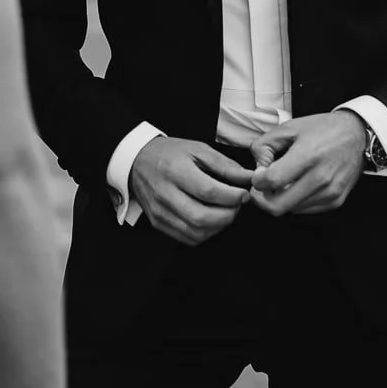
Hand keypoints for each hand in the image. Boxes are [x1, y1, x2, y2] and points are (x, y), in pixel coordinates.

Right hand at [128, 135, 252, 245]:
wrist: (137, 161)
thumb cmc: (170, 153)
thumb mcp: (198, 149)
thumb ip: (225, 165)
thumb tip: (248, 178)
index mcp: (175, 171)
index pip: (208, 191)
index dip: (232, 196)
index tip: (243, 194)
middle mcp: (164, 194)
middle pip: (202, 217)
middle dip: (228, 215)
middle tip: (236, 205)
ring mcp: (159, 212)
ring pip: (196, 232)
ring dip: (218, 226)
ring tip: (225, 212)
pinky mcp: (158, 223)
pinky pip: (188, 238)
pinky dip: (206, 233)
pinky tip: (211, 220)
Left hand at [247, 112, 366, 217]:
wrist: (357, 135)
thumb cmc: (323, 129)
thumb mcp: (289, 127)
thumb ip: (264, 145)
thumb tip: (257, 168)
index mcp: (308, 155)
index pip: (271, 181)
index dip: (257, 180)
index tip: (258, 174)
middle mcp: (320, 177)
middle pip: (277, 206)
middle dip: (262, 198)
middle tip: (262, 186)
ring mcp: (330, 192)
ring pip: (289, 210)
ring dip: (280, 199)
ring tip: (283, 181)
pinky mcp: (335, 201)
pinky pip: (305, 209)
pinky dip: (295, 201)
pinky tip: (297, 185)